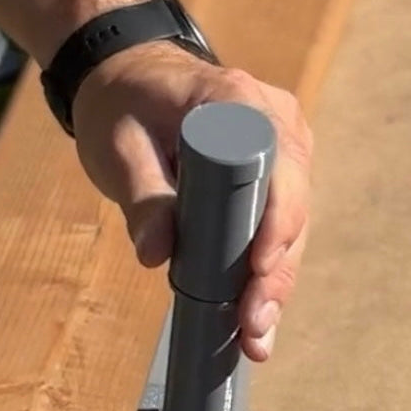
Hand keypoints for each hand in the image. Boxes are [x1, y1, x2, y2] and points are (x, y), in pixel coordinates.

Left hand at [70, 42, 312, 361]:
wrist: (129, 73)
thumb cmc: (123, 103)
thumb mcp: (117, 145)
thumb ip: (141, 197)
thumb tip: (155, 254)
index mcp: (240, 102)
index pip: (277, 168)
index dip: (274, 223)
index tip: (258, 268)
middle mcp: (278, 123)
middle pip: (292, 208)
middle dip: (275, 273)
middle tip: (254, 328)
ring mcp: (286, 149)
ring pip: (293, 226)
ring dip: (276, 283)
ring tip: (257, 337)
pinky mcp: (280, 175)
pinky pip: (282, 225)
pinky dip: (269, 270)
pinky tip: (257, 317)